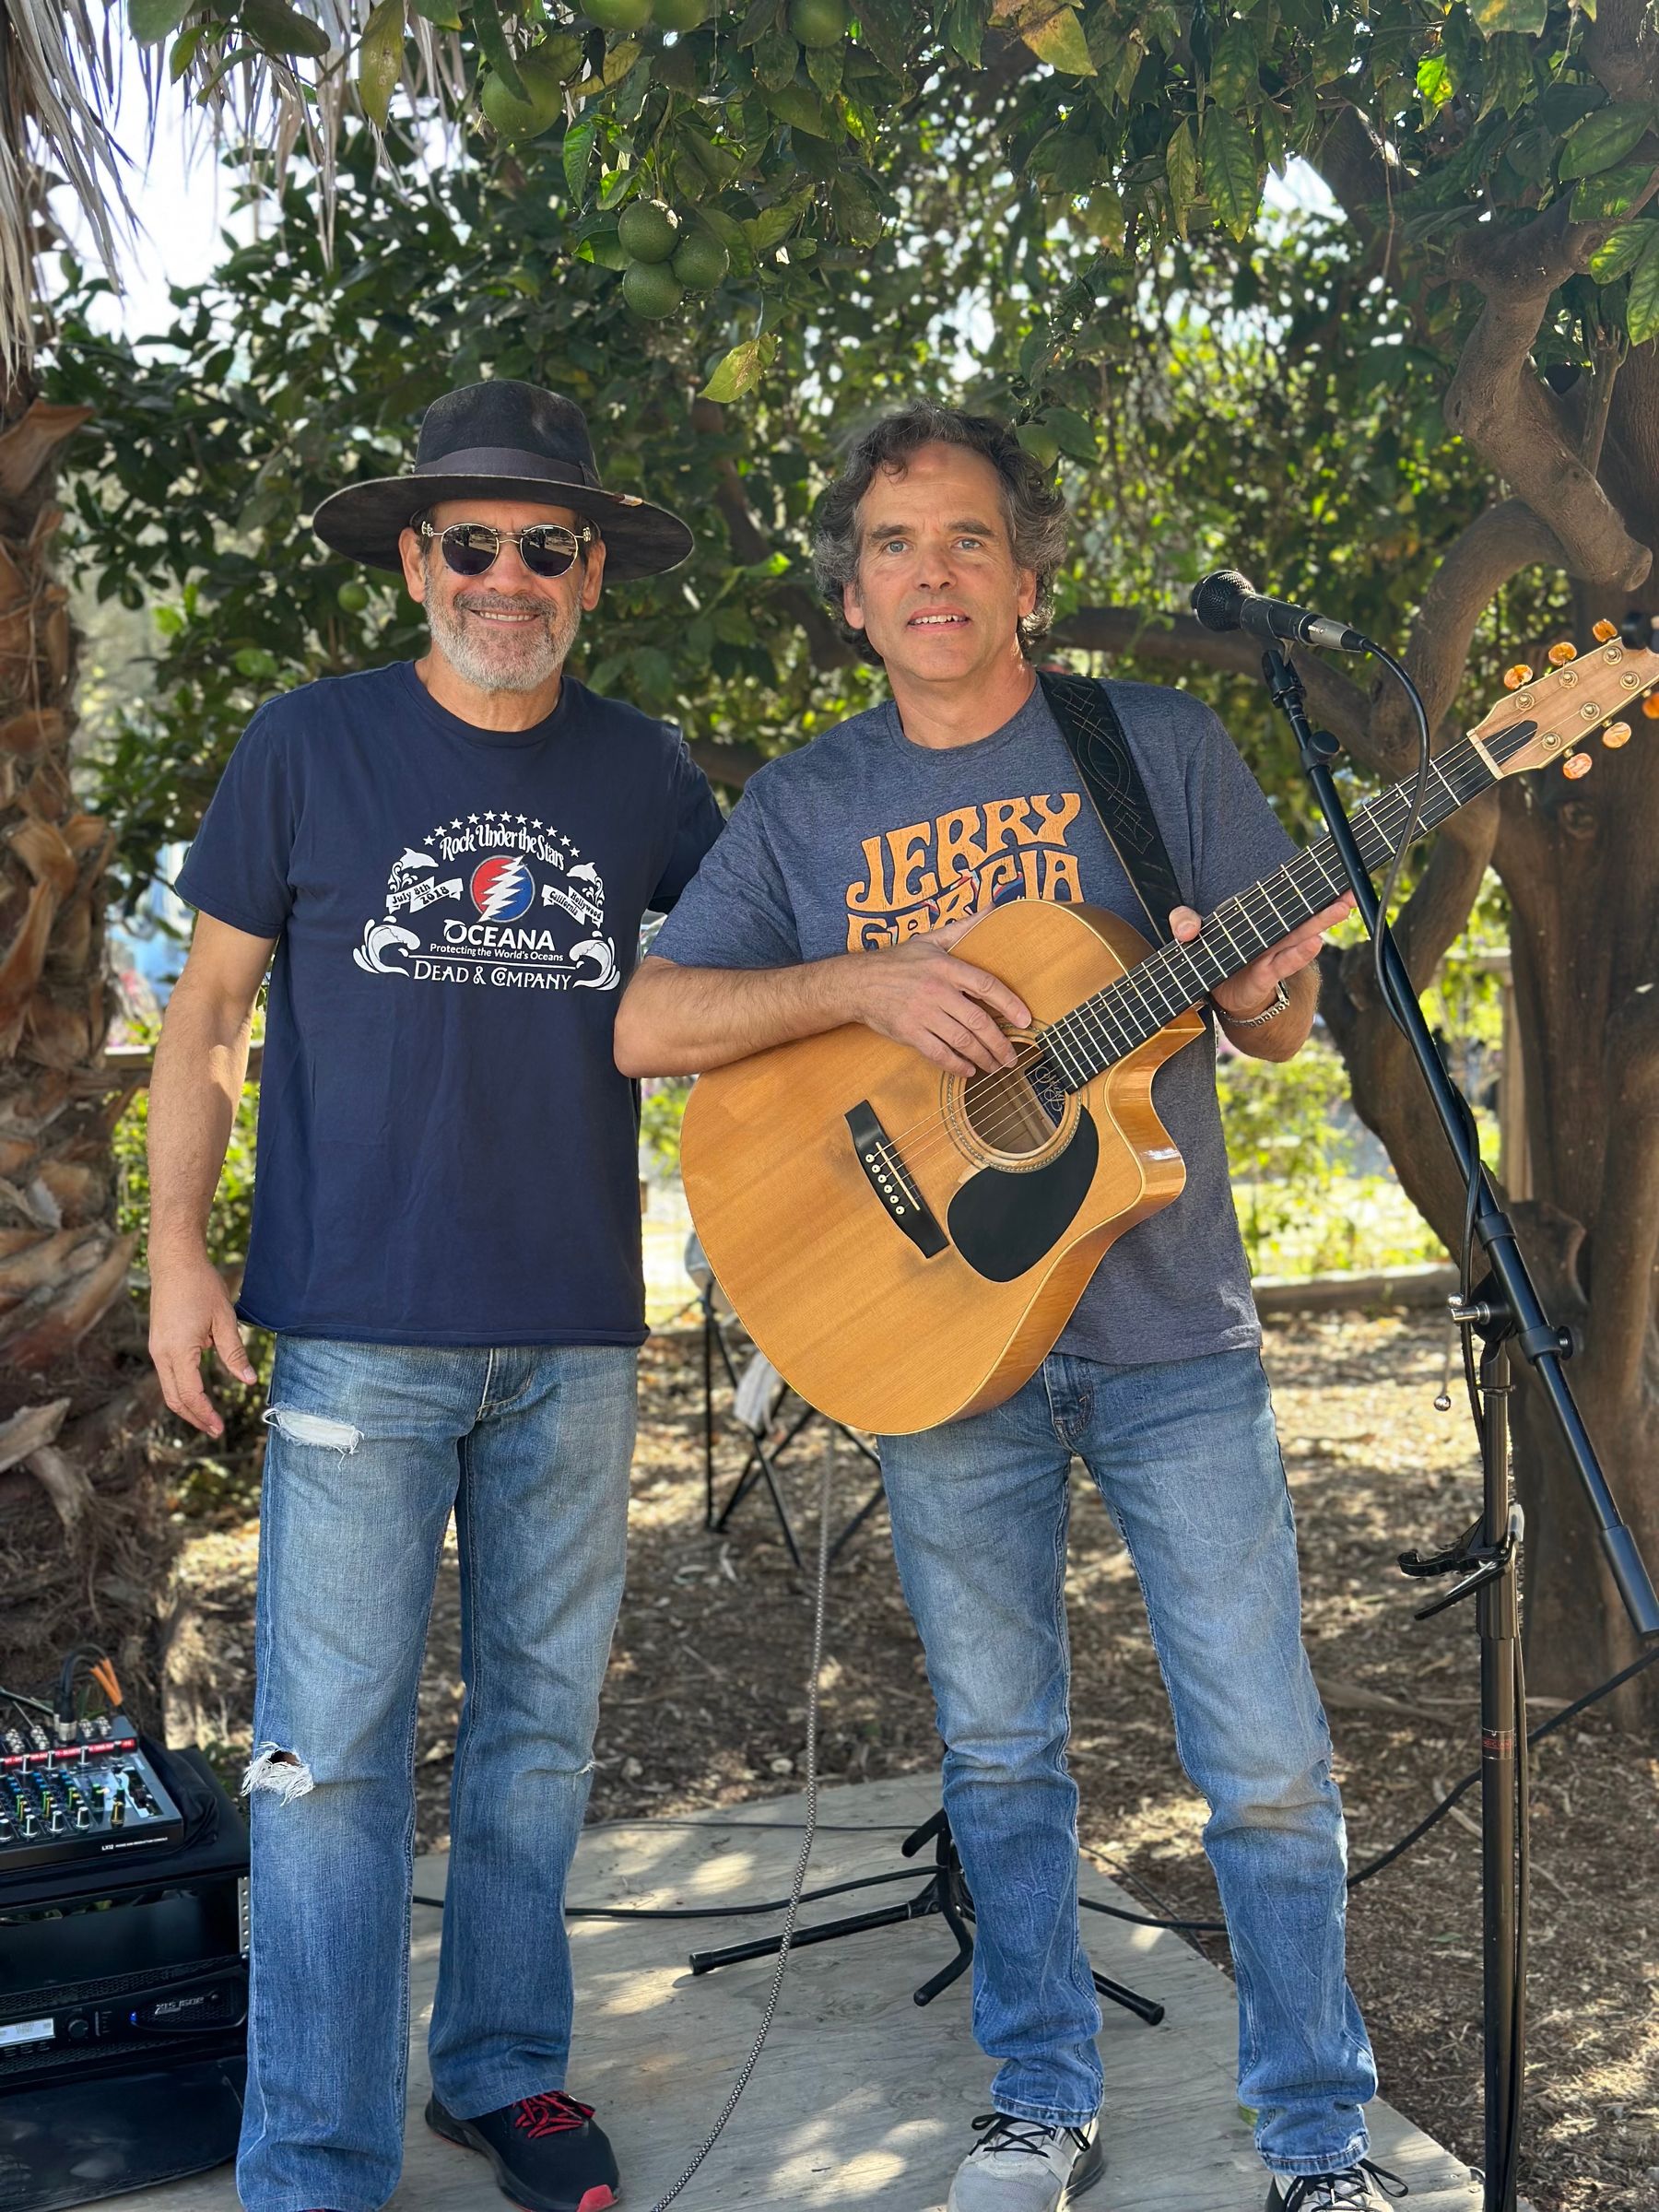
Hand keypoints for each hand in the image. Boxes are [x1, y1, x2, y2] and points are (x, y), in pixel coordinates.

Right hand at [148, 1247, 256, 1437]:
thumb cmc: (201, 1286)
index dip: (205, 1415)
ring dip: (186, 1404)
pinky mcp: (158, 1342)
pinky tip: (199, 1389)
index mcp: (177, 1351)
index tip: (219, 1429)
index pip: (190, 1394)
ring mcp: (156, 1348)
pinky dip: (182, 1387)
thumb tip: (248, 1381)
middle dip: (194, 1417)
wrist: (174, 1262)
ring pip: (168, 1387)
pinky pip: (167, 1373)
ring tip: (207, 1416)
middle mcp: (161, 1354)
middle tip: (215, 1429)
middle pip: (174, 1398)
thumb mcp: (224, 1320)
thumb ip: (234, 1353)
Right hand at [849, 920, 1032, 1076]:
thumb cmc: (897, 961)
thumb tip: (992, 908)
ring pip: (962, 1041)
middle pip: (978, 1021)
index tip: (1026, 1020)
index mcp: (946, 967)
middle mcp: (936, 990)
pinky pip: (938, 1053)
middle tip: (1013, 1057)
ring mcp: (922, 1013)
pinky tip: (968, 1071)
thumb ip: (963, 927)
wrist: (857, 983)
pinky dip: (956, 1065)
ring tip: (996, 1066)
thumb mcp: (930, 939)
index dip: (1010, 1003)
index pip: (986, 985)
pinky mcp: (908, 1031)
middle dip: (1000, 1043)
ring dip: (983, 1057)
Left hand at [1169, 893, 1353, 1021]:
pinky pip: (1280, 964)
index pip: (1284, 895)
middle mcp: (1268, 933)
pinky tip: (1315, 943)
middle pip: (1299, 913)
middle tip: (1351, 888)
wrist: (1219, 996)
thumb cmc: (1213, 955)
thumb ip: (1183, 922)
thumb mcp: (1191, 934)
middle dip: (1325, 899)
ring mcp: (1268, 954)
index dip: (1308, 883)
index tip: (1335, 872)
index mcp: (1255, 916)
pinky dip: (1296, 955)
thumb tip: (1183, 928)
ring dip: (1320, 922)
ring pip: (1298, 935)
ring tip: (1341, 908)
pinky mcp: (1261, 977)